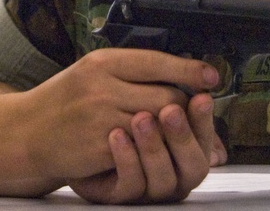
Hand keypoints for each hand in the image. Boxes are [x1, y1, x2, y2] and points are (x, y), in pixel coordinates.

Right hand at [20, 48, 220, 183]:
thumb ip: (128, 72)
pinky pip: (143, 147)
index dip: (190, 68)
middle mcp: (103, 84)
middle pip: (168, 95)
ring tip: (171, 132)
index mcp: (102, 61)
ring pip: (161, 123)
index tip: (211, 75)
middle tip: (190, 114)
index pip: (158, 60)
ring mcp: (102, 115)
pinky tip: (148, 147)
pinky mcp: (102, 145)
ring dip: (171, 131)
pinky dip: (151, 148)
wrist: (26, 131)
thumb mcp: (91, 73)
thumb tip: (176, 73)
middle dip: (185, 108)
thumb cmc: (62, 102)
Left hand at [69, 93, 224, 203]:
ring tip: (140, 118)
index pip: (204, 139)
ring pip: (164, 178)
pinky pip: (130, 185)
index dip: (204, 119)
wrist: (64, 135)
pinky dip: (126, 159)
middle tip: (171, 110)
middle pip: (194, 165)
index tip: (202, 96)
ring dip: (154, 147)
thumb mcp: (135, 93)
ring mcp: (146, 187)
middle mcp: (171, 171)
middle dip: (183, 136)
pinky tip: (116, 135)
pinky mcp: (117, 194)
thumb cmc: (107, 113)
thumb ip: (164, 87)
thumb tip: (204, 76)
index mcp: (182, 148)